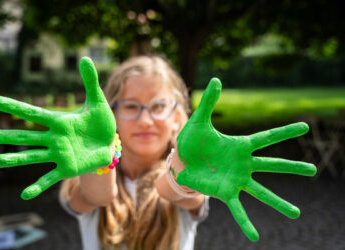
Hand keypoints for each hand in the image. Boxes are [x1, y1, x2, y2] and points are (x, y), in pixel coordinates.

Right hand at [0, 57, 115, 199]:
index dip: (14, 107)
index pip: (33, 113)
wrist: (109, 144)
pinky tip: (24, 195)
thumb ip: (90, 82)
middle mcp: (54, 138)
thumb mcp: (96, 102)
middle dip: (5, 135)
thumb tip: (85, 58)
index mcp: (59, 121)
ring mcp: (59, 154)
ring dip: (16, 159)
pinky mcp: (66, 168)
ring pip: (33, 156)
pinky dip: (38, 186)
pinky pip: (50, 178)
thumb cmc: (101, 123)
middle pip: (26, 136)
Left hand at [176, 78, 315, 240]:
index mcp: (239, 145)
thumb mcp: (200, 120)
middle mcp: (243, 164)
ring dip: (278, 202)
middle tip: (313, 170)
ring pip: (261, 192)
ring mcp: (236, 180)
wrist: (180, 160)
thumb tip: (217, 79)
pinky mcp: (225, 193)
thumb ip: (210, 102)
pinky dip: (246, 222)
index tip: (305, 127)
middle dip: (291, 168)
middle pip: (271, 165)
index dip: (285, 132)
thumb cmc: (192, 141)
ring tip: (295, 213)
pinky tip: (255, 236)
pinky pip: (238, 209)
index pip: (266, 138)